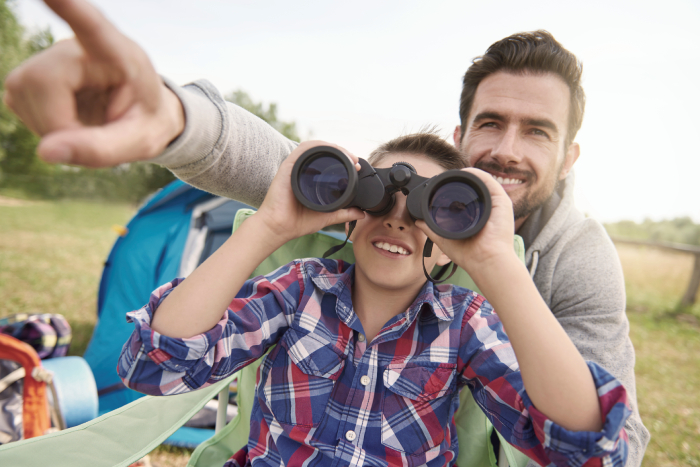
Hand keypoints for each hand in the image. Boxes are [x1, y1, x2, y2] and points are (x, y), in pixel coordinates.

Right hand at [2, 0, 183, 166]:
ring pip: (22, 92)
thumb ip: (101, 149)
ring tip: (86, 125)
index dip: (71, 8)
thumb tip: (45, 152)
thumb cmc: (146, 122)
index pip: (93, 27)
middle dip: (58, 123)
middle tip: (92, 137)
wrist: (140, 114)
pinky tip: (68, 119)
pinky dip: (41, 124)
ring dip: (51, 127)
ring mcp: (48, 56)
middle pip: (42, 81)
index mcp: (120, 55)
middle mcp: (78, 46)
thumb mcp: (140, 142)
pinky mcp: (28, 72)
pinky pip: (16, 101)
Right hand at [255, 141, 365, 243]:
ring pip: (314, 147)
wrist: (279, 228)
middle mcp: (303, 170)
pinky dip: (316, 146)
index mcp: (311, 179)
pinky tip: (328, 149)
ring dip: (332, 147)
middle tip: (355, 160)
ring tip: (347, 155)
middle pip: (323, 151)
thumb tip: (361, 213)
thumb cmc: (298, 222)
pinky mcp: (287, 167)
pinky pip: (301, 150)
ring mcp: (295, 168)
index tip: (358, 166)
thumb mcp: (327, 216)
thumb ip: (343, 214)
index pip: (328, 161)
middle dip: (342, 152)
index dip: (344, 159)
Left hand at [416, 168, 517, 275]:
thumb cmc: (470, 255)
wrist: (486, 261)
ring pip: (479, 182)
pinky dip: (476, 175)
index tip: (438, 189)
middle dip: (457, 182)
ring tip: (450, 176)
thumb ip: (431, 229)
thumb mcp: (445, 239)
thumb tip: (418, 221)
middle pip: (472, 188)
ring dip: (465, 176)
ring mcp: (495, 204)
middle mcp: (487, 208)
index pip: (465, 197)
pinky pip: (488, 181)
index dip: (452, 191)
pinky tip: (464, 174)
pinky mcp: (501, 201)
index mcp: (477, 216)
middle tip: (441, 181)